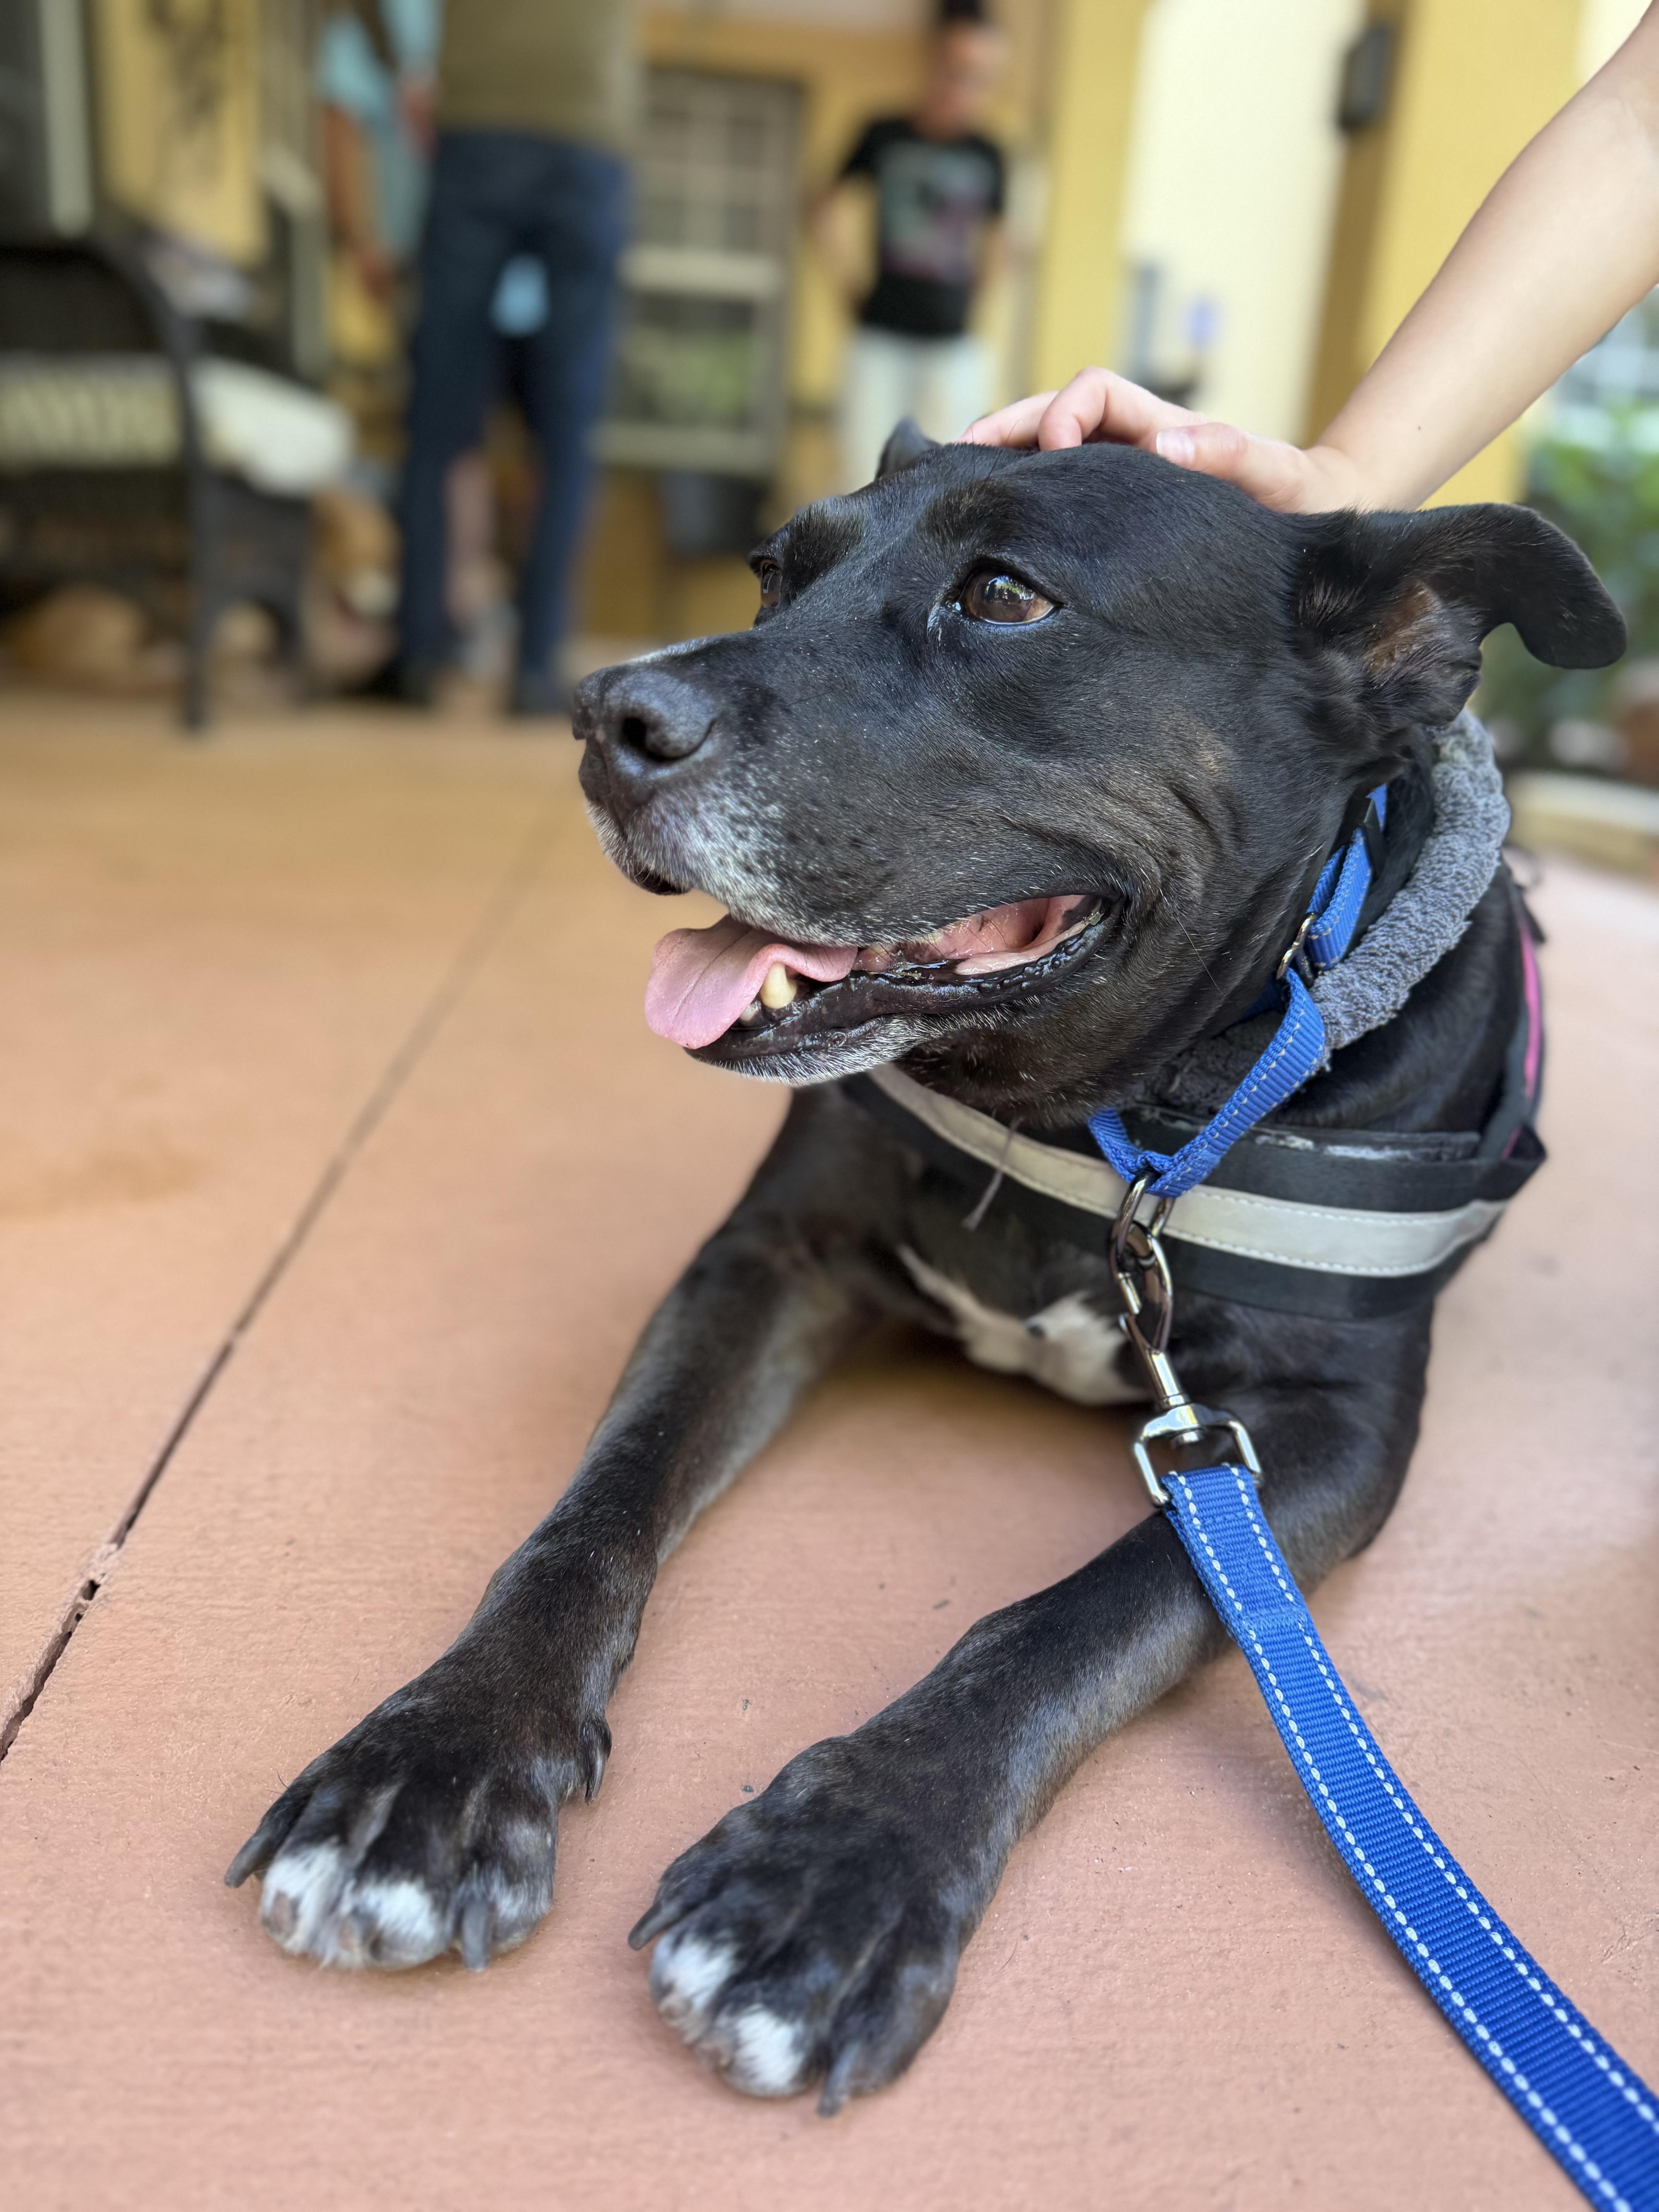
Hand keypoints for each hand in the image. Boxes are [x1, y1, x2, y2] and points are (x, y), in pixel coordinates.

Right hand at [965, 366, 1373, 513]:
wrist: (1314, 520)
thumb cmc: (1296, 498)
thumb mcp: (1274, 476)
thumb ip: (1228, 454)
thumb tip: (1164, 444)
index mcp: (1159, 425)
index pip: (1093, 393)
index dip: (1064, 415)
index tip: (1055, 457)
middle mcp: (1133, 439)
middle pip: (1053, 412)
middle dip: (1004, 428)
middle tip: (956, 459)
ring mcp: (1121, 470)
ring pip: (1047, 449)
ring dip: (1004, 459)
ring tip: (956, 485)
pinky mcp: (1115, 503)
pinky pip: (1061, 488)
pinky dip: (1023, 491)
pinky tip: (994, 521)